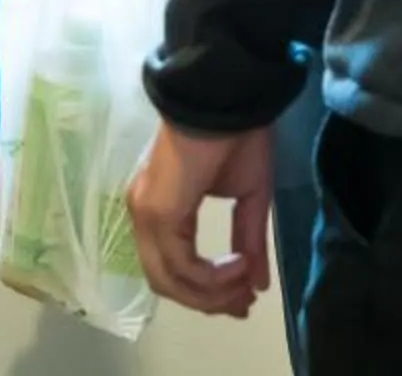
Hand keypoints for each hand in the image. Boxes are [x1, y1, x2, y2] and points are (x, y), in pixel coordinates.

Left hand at [129, 121, 272, 318]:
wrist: (225, 96)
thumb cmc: (236, 135)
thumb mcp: (249, 195)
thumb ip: (248, 240)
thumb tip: (257, 285)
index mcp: (161, 208)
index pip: (173, 267)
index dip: (207, 291)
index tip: (243, 299)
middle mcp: (145, 215)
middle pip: (167, 282)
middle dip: (208, 300)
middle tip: (243, 305)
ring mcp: (146, 214)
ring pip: (168, 280)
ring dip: (209, 293)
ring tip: (244, 287)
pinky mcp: (157, 213)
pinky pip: (178, 264)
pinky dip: (209, 275)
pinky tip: (237, 265)